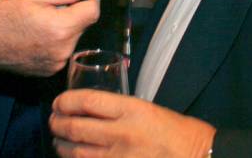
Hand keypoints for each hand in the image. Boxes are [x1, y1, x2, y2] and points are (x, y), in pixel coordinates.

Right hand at [0, 0, 98, 75]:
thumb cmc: (1, 9)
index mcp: (60, 28)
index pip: (93, 11)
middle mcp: (62, 50)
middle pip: (83, 25)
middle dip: (75, 11)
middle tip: (53, 2)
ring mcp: (55, 64)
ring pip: (73, 38)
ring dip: (66, 26)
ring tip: (42, 18)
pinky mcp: (47, 72)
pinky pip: (62, 51)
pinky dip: (56, 41)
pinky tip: (37, 33)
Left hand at [50, 89, 214, 157]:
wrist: (198, 157)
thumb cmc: (177, 132)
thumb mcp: (148, 109)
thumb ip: (120, 110)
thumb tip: (91, 111)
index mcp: (131, 109)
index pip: (88, 101)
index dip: (66, 101)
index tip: (59, 102)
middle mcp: (122, 133)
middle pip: (77, 126)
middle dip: (58, 123)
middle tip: (53, 121)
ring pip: (77, 152)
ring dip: (61, 145)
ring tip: (57, 140)